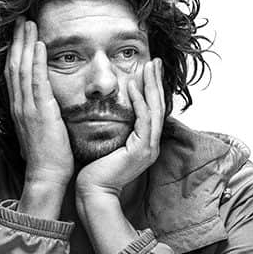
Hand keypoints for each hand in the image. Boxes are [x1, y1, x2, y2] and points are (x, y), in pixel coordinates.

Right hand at [8, 20, 72, 189]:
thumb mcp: (43, 130)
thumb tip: (50, 104)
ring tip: (28, 23)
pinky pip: (36, 81)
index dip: (15, 52)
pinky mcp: (40, 112)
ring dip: (25, 43)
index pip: (14, 74)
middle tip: (20, 19)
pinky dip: (36, 61)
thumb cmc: (49, 158)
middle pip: (14, 65)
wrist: (46, 176)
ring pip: (22, 68)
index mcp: (20, 109)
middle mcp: (19, 105)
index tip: (19, 34)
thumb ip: (43, 114)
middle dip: (16, 40)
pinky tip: (39, 45)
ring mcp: (27, 108)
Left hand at [75, 60, 164, 198]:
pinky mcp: (141, 150)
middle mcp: (150, 144)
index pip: (152, 110)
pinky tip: (132, 86)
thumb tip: (105, 110)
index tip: (148, 69)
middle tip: (155, 61)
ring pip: (155, 110)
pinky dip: (139, 101)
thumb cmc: (95, 170)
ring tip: (148, 67)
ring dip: (151, 86)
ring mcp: (148, 148)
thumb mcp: (108, 142)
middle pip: (159, 106)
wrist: (93, 191)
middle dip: (157, 82)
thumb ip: (113, 127)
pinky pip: (143, 120)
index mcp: (144, 143)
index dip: (152, 89)